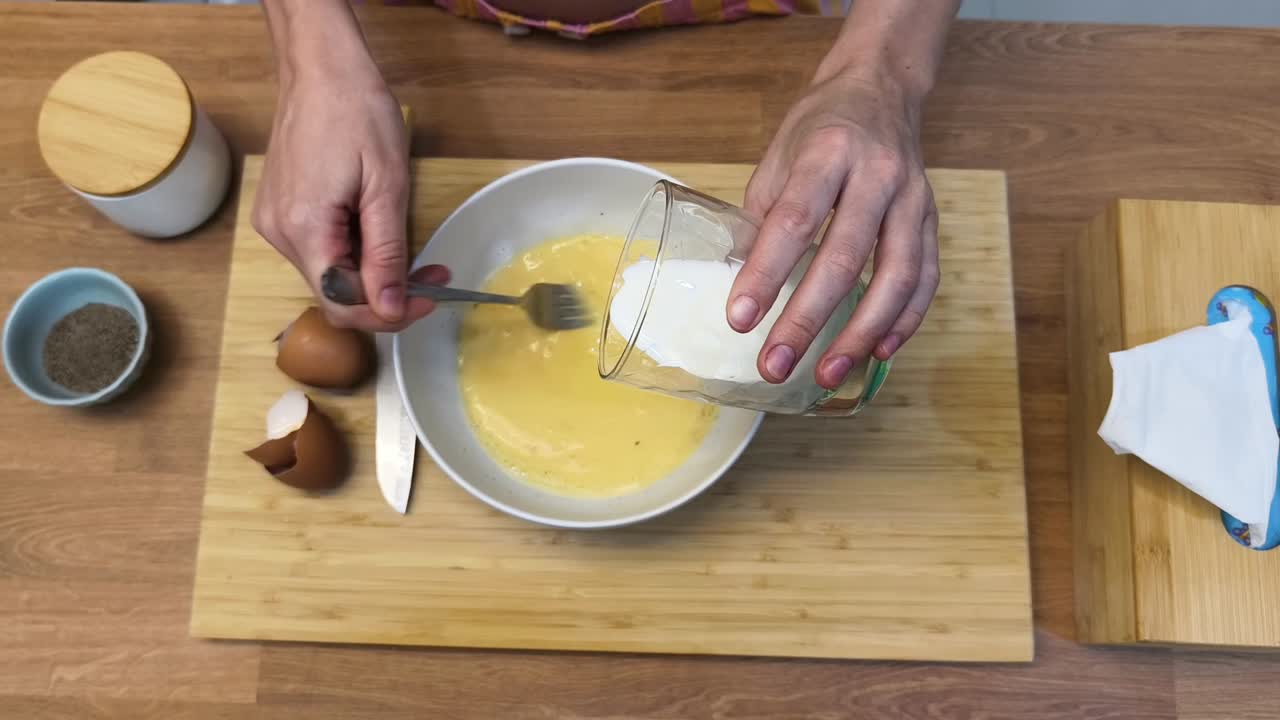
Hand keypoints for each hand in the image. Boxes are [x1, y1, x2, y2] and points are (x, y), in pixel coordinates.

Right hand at [251, 44, 435, 330]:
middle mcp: (280, 234)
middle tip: (432, 274)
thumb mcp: (386, 186)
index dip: (389, 313)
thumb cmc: (357, 113)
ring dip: (373, 272)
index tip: (429, 300)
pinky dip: (353, 252)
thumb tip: (390, 310)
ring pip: (330, 274)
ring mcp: (276, 223)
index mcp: (304, 229)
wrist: (321, 69)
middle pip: (336, 293)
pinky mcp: (280, 212)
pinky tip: (376, 228)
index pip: (343, 304)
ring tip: (412, 248)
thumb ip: (387, 253)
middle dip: (387, 293)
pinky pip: (320, 251)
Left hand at [728, 67, 939, 389]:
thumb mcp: (779, 157)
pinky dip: (904, 320)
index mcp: (828, 152)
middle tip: (775, 364)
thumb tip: (739, 282)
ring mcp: (912, 198)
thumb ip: (763, 217)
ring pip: (896, 276)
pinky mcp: (932, 219)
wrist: (881, 87)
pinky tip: (878, 351)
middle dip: (808, 319)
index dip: (766, 274)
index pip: (795, 221)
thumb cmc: (821, 127)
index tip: (740, 319)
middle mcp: (877, 174)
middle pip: (845, 257)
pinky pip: (926, 278)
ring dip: (860, 333)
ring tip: (826, 374)